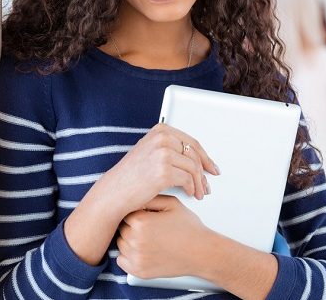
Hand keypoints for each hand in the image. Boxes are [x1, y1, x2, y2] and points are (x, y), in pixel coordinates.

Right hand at [99, 123, 218, 217]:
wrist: (114, 192)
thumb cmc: (131, 176)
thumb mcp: (149, 152)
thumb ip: (170, 148)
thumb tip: (195, 157)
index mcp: (160, 131)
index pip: (191, 142)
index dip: (205, 156)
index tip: (211, 166)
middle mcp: (162, 139)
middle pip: (194, 155)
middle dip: (204, 172)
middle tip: (207, 184)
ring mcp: (162, 154)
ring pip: (193, 168)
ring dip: (199, 183)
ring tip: (200, 192)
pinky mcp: (163, 171)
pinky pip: (188, 180)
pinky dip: (191, 188)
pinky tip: (190, 193)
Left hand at [117, 195, 211, 278]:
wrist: (202, 252)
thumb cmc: (189, 227)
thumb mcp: (172, 204)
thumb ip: (150, 198)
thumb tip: (135, 196)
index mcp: (141, 221)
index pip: (125, 213)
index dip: (135, 213)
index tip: (145, 216)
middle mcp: (136, 240)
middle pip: (122, 229)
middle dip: (132, 227)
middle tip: (149, 228)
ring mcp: (137, 257)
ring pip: (121, 244)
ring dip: (129, 241)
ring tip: (149, 240)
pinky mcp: (139, 271)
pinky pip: (121, 261)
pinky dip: (127, 256)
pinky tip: (142, 251)